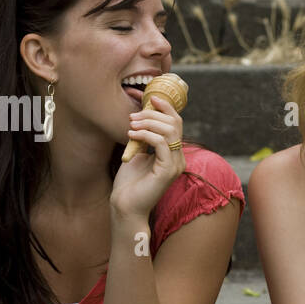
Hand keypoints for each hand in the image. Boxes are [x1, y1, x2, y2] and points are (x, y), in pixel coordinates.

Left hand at [110, 94, 186, 219]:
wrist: (125, 206)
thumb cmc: (129, 183)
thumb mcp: (138, 153)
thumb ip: (145, 137)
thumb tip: (143, 116)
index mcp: (173, 154)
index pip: (177, 123)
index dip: (166, 107)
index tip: (150, 98)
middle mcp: (179, 158)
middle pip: (174, 123)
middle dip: (152, 114)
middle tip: (132, 117)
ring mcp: (175, 165)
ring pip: (170, 131)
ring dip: (148, 123)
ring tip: (130, 125)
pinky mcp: (168, 171)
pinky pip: (161, 143)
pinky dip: (145, 135)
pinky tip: (132, 135)